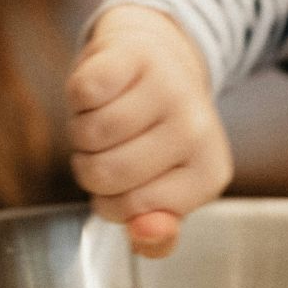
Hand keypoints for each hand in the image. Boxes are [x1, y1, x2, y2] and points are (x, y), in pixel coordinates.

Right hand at [64, 4, 230, 257]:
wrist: (157, 58)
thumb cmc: (155, 134)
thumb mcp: (165, 192)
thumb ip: (156, 234)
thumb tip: (143, 233)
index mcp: (208, 174)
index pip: (129, 210)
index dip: (110, 201)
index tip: (127, 180)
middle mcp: (196, 129)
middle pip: (104, 173)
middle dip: (90, 166)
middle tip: (110, 148)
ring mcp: (169, 88)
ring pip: (89, 134)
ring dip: (81, 131)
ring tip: (104, 118)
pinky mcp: (137, 54)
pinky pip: (82, 93)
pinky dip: (78, 97)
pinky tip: (100, 91)